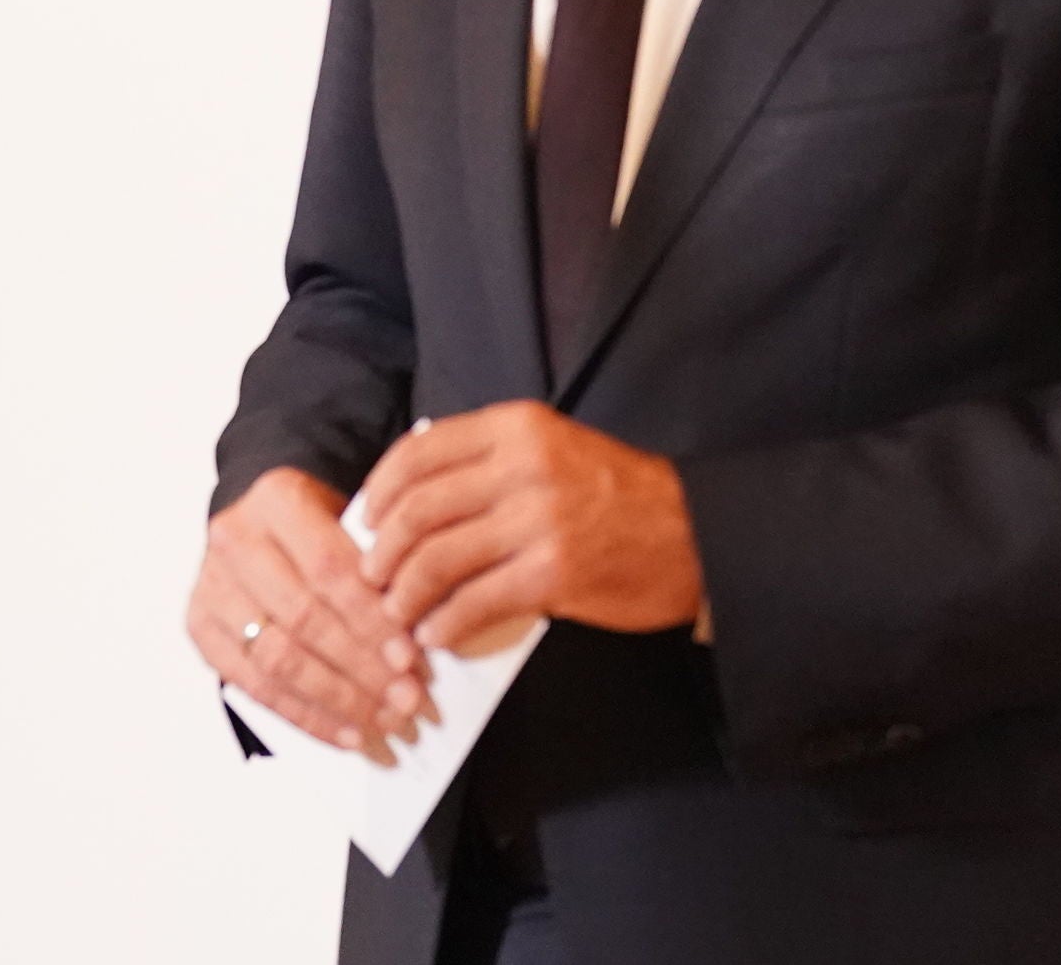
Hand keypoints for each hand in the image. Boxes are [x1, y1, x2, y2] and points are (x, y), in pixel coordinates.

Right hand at [186, 467, 429, 764]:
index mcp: (277, 500)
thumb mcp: (349, 519)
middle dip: (360, 668)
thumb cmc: (315, 522)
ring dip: (336, 698)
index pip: (328, 570)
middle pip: (302, 618)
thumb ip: (377, 568)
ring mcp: (210, 585)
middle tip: (406, 699)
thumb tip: (420, 641)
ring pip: (275, 658)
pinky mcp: (200, 626)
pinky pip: (253, 686)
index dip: (370, 620)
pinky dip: (305, 715)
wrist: (258, 515)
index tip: (410, 659)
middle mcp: (234, 540)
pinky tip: (347, 732)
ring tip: (382, 720)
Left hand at [352, 405, 703, 653]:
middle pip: (419, 509)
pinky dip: (445, 622)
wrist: (696, 534)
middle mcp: (522, 467)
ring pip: (438, 559)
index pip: (418, 453)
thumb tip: (407, 496)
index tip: (364, 521)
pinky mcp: (553, 574)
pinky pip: (475, 602)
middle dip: (381, 550)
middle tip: (369, 577)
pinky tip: (437, 634)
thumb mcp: (551, 448)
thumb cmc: (616, 494)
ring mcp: (538, 521)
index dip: (379, 492)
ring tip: (397, 613)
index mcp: (516, 427)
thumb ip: (486, 462)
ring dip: (405, 593)